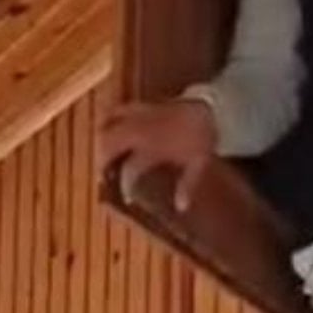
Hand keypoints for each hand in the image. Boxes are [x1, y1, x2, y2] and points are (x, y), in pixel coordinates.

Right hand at [97, 99, 217, 211]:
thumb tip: (181, 207)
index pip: (130, 170)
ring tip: (103, 152)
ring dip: (102, 140)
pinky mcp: (141, 105)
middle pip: (109, 144)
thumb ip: (187, 185)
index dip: (126, 185)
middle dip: (103, 160)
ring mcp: (138, 116)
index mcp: (153, 148)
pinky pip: (116, 109)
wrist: (211, 108)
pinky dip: (108, 119)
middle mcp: (140, 131)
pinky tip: (108, 128)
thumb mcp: (198, 163)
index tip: (127, 197)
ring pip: (107, 125)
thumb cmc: (202, 138)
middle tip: (104, 173)